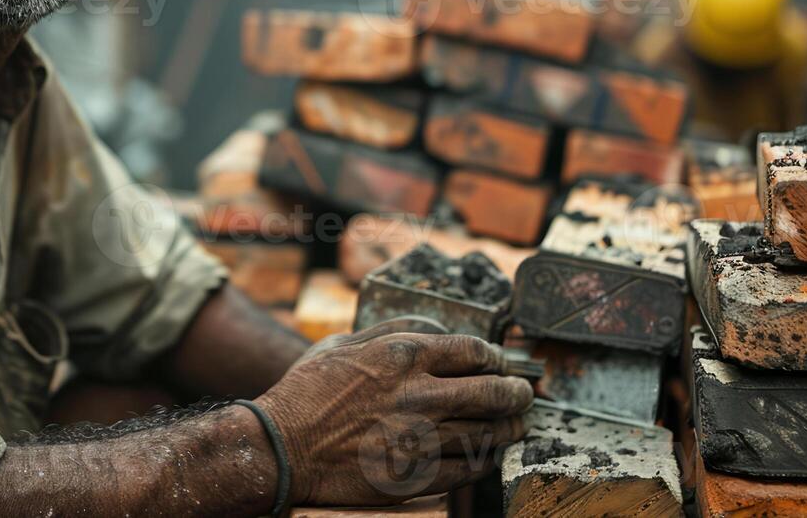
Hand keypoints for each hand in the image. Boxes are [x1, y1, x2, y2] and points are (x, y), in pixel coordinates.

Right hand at [256, 328, 532, 506]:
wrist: (282, 447)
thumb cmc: (307, 392)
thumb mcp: (343, 343)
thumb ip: (389, 331)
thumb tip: (429, 330)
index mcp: (402, 356)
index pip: (472, 351)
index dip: (495, 356)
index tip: (500, 362)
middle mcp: (418, 395)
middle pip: (492, 391)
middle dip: (517, 391)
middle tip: (524, 392)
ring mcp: (420, 439)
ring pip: (488, 432)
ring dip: (510, 426)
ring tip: (516, 424)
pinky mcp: (416, 477)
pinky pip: (469, 469)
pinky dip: (486, 459)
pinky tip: (490, 453)